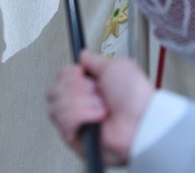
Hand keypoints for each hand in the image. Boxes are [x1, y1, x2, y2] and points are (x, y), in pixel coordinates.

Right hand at [47, 50, 154, 165]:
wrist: (141, 121)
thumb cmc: (134, 97)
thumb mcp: (116, 66)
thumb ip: (95, 59)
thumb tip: (82, 55)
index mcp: (88, 86)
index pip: (61, 75)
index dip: (70, 73)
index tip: (84, 73)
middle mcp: (80, 103)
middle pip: (53, 89)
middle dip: (76, 87)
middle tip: (96, 92)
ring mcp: (76, 121)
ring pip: (57, 105)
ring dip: (82, 102)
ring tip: (101, 107)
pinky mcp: (75, 138)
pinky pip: (64, 121)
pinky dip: (82, 115)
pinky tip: (97, 118)